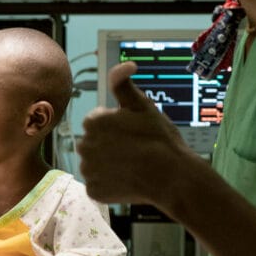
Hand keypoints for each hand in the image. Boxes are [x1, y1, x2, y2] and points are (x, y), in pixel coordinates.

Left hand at [77, 62, 191, 204]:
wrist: (172, 176)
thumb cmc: (159, 138)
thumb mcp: (141, 104)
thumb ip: (122, 83)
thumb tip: (125, 63)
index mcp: (92, 122)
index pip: (98, 122)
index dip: (117, 126)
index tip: (134, 132)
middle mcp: (83, 145)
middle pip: (94, 143)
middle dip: (109, 145)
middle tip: (134, 150)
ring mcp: (88, 171)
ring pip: (95, 164)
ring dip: (108, 165)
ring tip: (132, 165)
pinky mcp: (93, 191)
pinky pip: (98, 185)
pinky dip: (110, 184)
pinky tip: (128, 180)